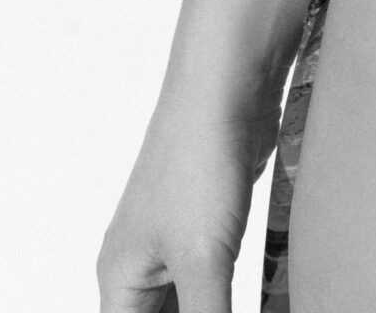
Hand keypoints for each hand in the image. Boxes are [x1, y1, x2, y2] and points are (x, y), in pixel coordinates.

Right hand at [97, 87, 279, 312]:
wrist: (228, 86)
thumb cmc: (197, 161)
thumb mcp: (203, 260)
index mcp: (120, 281)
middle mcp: (140, 267)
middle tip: (230, 312)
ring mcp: (176, 244)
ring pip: (190, 308)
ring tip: (246, 307)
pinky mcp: (211, 226)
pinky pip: (215, 284)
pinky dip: (230, 303)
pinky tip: (255, 301)